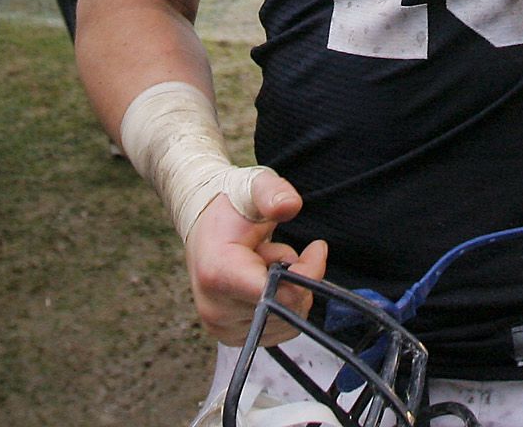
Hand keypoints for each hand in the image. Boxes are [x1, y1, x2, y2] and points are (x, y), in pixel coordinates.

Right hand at [184, 171, 326, 345]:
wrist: (206, 225)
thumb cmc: (233, 206)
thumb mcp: (255, 186)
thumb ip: (273, 192)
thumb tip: (290, 206)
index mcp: (217, 273)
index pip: (276, 293)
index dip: (305, 273)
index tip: (316, 247)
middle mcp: (215, 309)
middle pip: (286, 309)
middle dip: (298, 278)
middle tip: (281, 250)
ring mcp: (221, 328)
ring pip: (287, 321)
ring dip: (290, 291)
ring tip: (267, 264)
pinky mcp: (231, 337)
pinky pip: (279, 330)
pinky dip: (284, 305)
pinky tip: (266, 282)